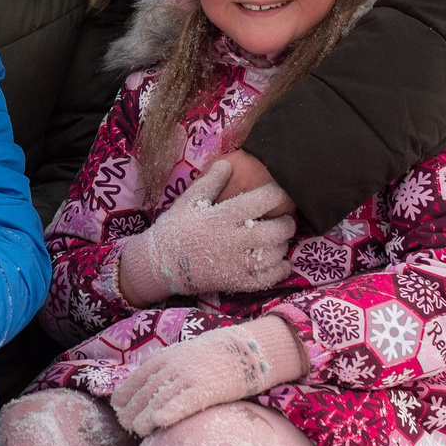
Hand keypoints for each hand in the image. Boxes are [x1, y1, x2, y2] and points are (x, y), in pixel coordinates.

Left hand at [110, 317, 307, 435]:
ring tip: (137, 430)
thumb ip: (162, 370)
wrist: (244, 348)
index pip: (135, 380)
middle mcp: (171, 367)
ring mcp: (187, 378)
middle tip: (126, 426)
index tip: (119, 410)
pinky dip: (169, 412)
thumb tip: (144, 391)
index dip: (124, 397)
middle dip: (132, 411)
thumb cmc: (210, 357)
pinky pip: (183, 403)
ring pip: (158, 400)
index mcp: (162, 358)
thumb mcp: (181, 356)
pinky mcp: (204, 389)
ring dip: (145, 417)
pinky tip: (158, 422)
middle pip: (144, 393)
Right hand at [117, 159, 296, 305]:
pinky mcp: (236, 282)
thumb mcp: (188, 200)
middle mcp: (234, 240)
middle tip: (285, 219)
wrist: (159, 264)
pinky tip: (282, 263)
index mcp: (224, 216)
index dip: (279, 194)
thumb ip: (210, 182)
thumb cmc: (175, 229)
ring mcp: (237, 264)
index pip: (263, 200)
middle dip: (287, 223)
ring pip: (275, 254)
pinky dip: (280, 271)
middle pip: (276, 230)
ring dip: (283, 245)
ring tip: (278, 239)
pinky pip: (267, 279)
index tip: (281, 193)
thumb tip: (228, 163)